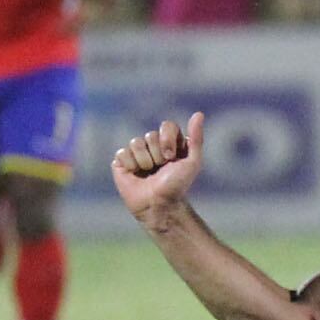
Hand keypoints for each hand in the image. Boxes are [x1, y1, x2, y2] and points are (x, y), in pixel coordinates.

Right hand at [111, 111, 206, 226]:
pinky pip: (122, 152)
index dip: (168, 141)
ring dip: (145, 161)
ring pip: (136, 142)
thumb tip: (198, 114)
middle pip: (151, 135)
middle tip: (160, 169)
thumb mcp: (193, 162)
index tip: (172, 158)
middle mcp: (152, 145)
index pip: (167, 126)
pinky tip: (135, 175)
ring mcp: (136, 153)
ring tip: (148, 173)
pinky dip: (130, 165)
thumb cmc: (177, 186)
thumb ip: (196, 138)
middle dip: (157, 154)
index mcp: (170, 141)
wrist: (160, 205)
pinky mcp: (121, 162)